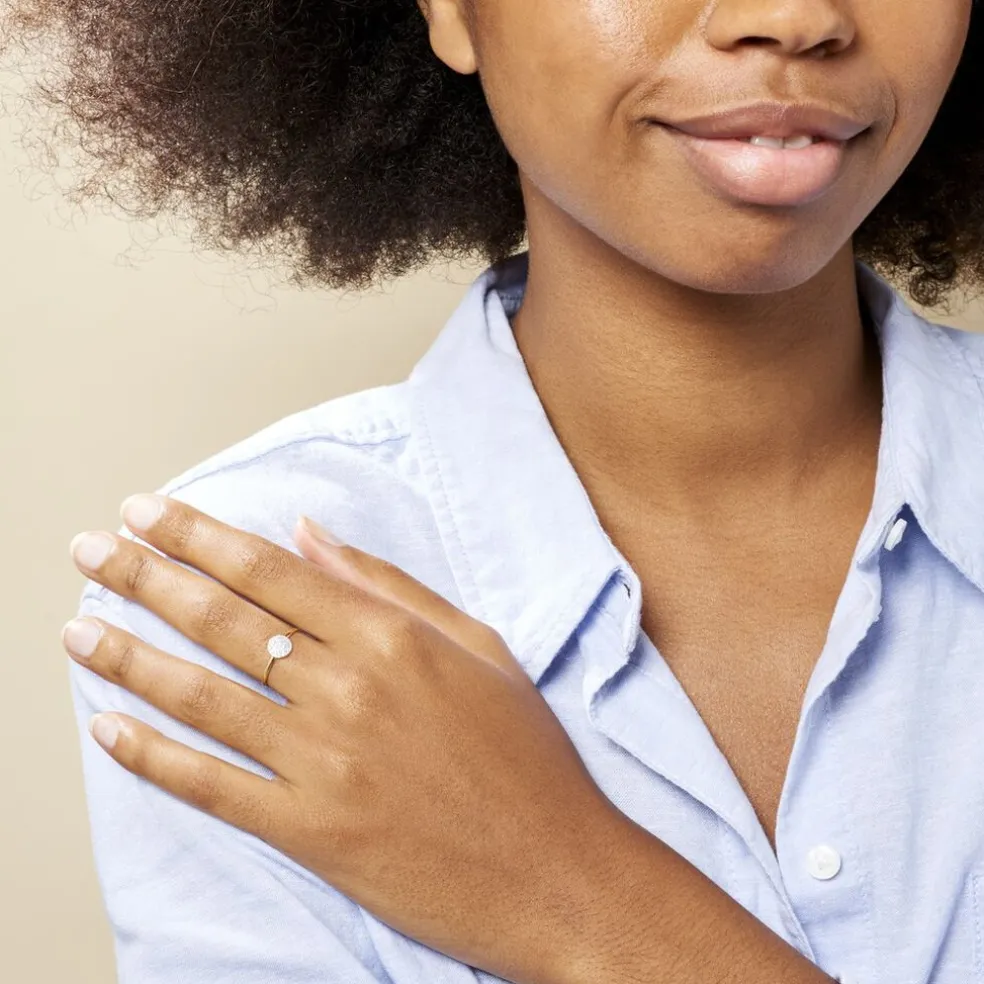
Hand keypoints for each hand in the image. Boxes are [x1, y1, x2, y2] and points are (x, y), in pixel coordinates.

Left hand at [63, 494, 620, 983]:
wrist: (555, 871)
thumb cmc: (526, 754)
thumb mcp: (480, 645)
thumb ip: (391, 585)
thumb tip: (311, 534)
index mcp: (393, 638)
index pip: (273, 571)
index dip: (200, 537)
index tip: (148, 512)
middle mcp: (350, 691)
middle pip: (226, 621)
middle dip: (147, 577)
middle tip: (91, 549)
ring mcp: (325, 764)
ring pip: (205, 698)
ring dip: (130, 658)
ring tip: (78, 628)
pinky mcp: (311, 831)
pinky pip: (214, 787)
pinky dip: (154, 759)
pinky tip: (109, 729)